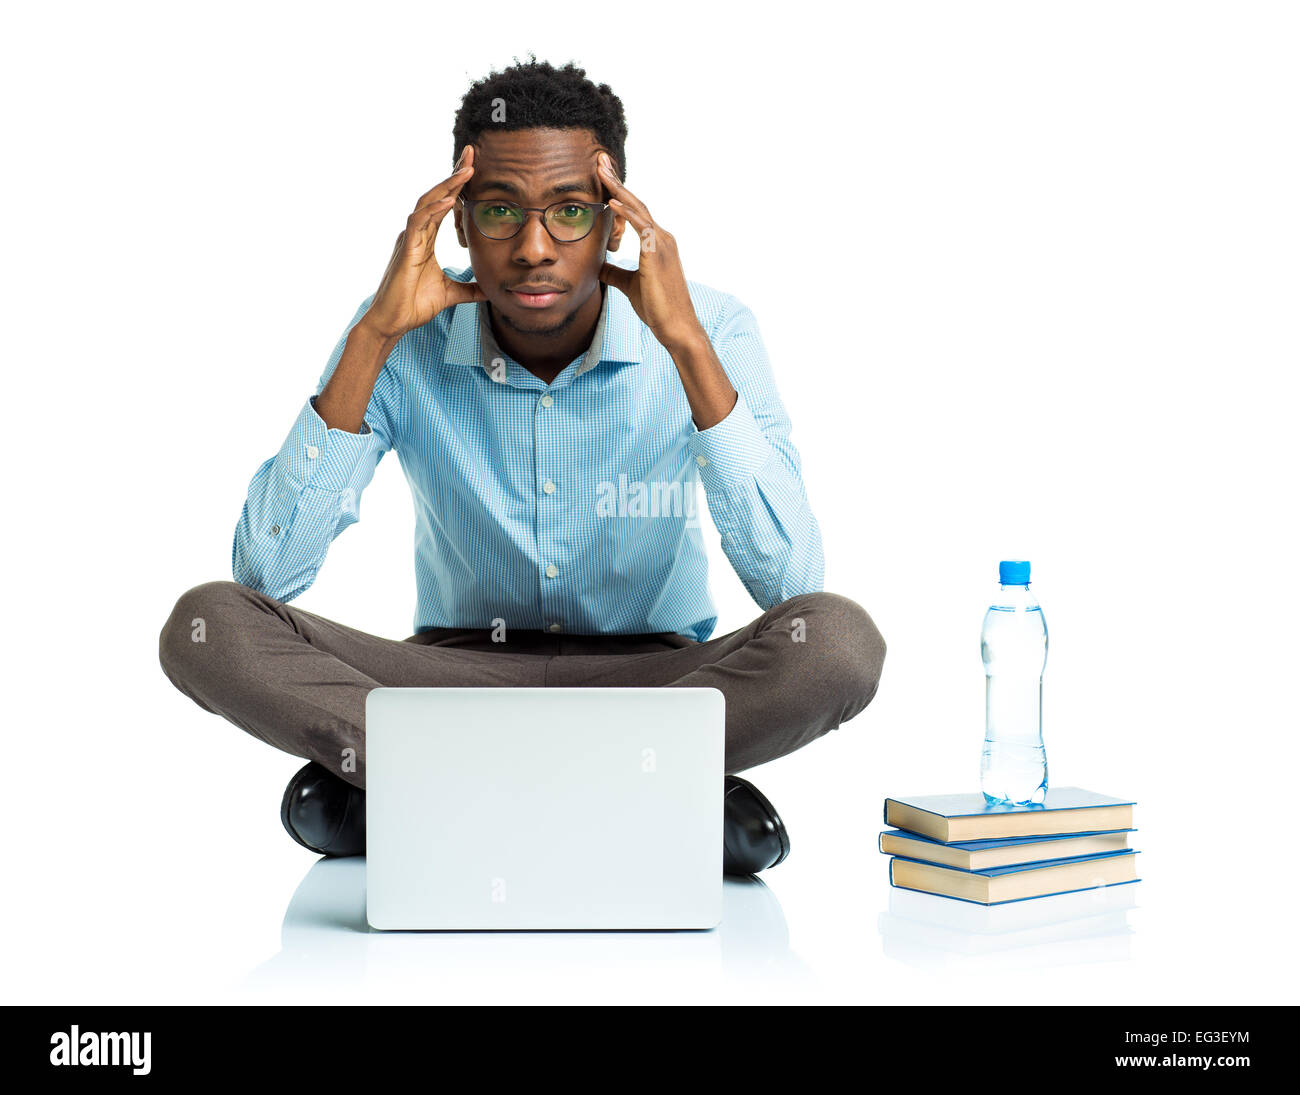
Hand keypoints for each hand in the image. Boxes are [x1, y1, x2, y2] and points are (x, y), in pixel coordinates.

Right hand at [361, 146, 486, 340]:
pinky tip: (450, 200)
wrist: (393, 321)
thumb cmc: (414, 306)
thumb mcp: (451, 295)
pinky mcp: (406, 249)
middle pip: (436, 195)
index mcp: (425, 239)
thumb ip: (469, 289)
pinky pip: (419, 222)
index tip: (474, 168)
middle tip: (473, 154)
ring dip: (447, 185)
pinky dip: (435, 210)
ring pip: (428, 202)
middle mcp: (416, 232)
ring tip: (467, 170)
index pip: (444, 205)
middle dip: (454, 174)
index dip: (457, 185)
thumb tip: (489, 290)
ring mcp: (409, 238)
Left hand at [596, 152, 705, 352]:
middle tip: (599, 159)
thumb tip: (598, 265)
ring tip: (601, 170)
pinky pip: (641, 227)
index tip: (603, 175)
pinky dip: (626, 213)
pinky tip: (610, 202)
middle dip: (616, 180)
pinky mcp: (658, 254)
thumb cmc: (658, 308)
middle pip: (636, 201)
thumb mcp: (630, 285)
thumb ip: (614, 272)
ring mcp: (662, 244)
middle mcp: (662, 237)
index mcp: (656, 243)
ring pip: (638, 209)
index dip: (618, 191)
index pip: (635, 210)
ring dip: (618, 188)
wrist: (677, 327)